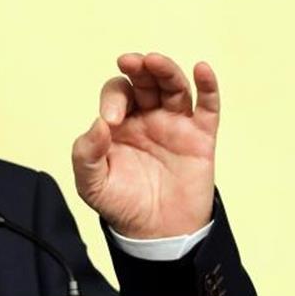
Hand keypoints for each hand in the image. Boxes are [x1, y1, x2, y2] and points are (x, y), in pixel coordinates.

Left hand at [71, 52, 217, 238]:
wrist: (156, 235)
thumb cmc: (121, 204)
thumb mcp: (91, 183)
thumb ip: (86, 154)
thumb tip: (97, 124)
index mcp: (119, 122)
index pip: (117, 94)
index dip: (113, 100)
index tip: (111, 122)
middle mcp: (147, 117)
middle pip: (145, 81)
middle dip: (138, 68)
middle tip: (130, 61)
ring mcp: (175, 125)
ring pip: (174, 87)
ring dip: (165, 70)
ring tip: (154, 61)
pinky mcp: (200, 138)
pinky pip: (208, 107)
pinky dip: (208, 86)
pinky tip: (202, 69)